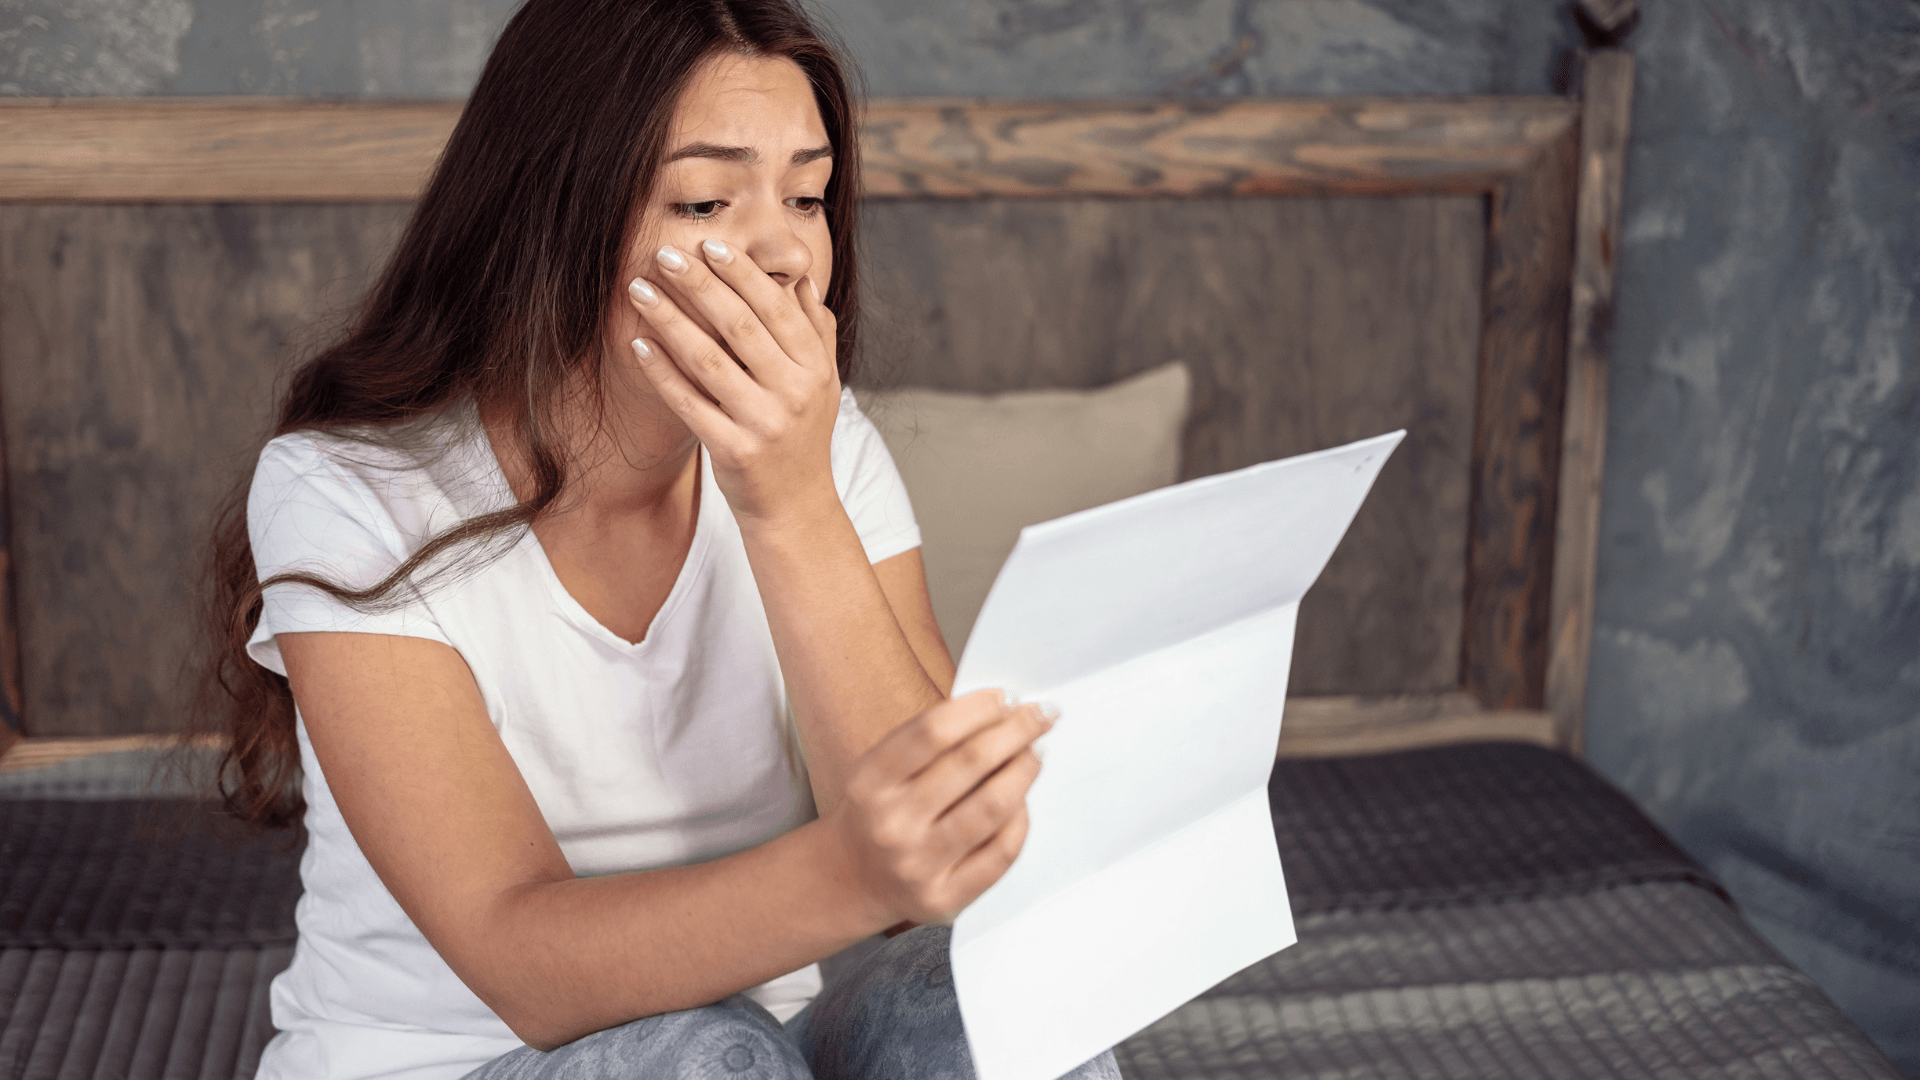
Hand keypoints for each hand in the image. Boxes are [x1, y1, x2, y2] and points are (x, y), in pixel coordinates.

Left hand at [625, 239, 840, 523]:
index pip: (776, 308)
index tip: (709, 244)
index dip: (742, 273)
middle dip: (699, 285)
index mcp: (815, 369)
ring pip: (708, 360)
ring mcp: (764, 423)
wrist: (796, 508)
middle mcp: (794, 393)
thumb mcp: (824, 384)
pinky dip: (661, 372)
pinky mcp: (733, 450)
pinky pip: (689, 403)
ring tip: (639, 289)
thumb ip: (815, 330)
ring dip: (670, 319)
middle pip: (739, 326)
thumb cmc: (803, 438)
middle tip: (665, 254)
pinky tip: (638, 345)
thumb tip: (802, 278)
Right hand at [823, 689, 1049, 926]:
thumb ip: (928, 740)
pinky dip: (1020, 819)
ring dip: (1024, 769)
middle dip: (1016, 731)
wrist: (852, 879)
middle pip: (970, 763)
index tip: (1007, 696)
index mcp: (870, 783)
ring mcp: (918, 864)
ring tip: (1035, 753)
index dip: (978, 708)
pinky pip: (1001, 852)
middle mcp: (892, 824)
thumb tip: (1000, 709)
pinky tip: (1023, 801)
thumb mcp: (881, 768)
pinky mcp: (945, 897)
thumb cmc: (879, 811)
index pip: (932, 731)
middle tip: (1039, 715)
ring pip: (993, 805)